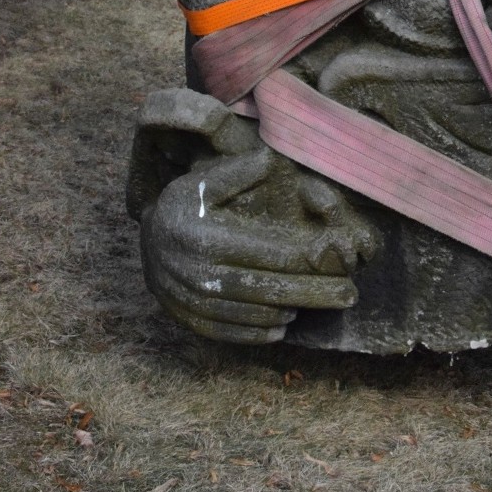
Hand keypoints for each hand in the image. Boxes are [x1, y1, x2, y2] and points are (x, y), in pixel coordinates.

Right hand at [140, 146, 377, 343]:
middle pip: (269, 290)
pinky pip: (229, 332)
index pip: (270, 255)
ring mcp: (193, 303)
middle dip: (314, 294)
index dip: (309, 262)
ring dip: (291, 312)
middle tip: (349, 295)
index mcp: (207, 239)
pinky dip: (258, 333)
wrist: (141, 242)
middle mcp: (199, 276)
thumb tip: (271, 158)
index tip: (339, 264)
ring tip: (323, 303)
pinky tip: (283, 326)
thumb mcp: (203, 181)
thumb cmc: (183, 206)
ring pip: (253, 314)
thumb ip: (238, 172)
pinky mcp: (189, 320)